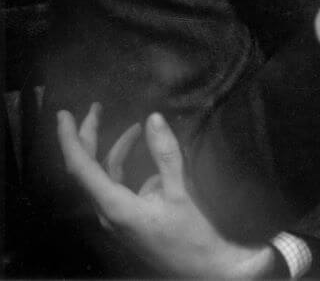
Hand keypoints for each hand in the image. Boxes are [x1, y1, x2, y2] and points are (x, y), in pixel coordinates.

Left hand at [57, 104, 273, 277]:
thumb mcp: (180, 192)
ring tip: (135, 127)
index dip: (71, 139)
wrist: (203, 270)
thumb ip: (165, 154)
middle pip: (87, 169)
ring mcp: (116, 217)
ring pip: (103, 177)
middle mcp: (107, 212)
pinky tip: (151, 159)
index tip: (64, 114)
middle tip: (96, 107)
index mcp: (114, 206)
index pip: (81, 167)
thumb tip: (153, 118)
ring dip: (114, 149)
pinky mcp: (128, 219)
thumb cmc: (190, 235)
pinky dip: (128, 166)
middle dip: (89, 136)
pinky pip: (118, 187)